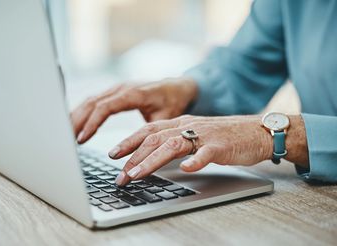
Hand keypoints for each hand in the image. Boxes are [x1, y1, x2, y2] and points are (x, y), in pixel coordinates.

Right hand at [71, 77, 197, 143]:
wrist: (177, 87)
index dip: (92, 122)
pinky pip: (94, 101)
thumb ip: (152, 130)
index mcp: (133, 93)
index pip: (106, 106)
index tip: (83, 138)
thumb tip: (140, 149)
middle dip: (77, 121)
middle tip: (66, 140)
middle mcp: (122, 88)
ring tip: (66, 135)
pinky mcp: (113, 93)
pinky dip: (82, 113)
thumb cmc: (172, 101)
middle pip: (92, 102)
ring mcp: (116, 89)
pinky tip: (74, 125)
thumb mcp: (166, 117)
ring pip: (90, 101)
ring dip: (76, 117)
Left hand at [112, 114, 307, 185]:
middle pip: (154, 139)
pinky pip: (206, 153)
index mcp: (180, 123)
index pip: (148, 130)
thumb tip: (150, 157)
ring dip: (151, 161)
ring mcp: (204, 135)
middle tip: (120, 175)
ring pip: (173, 145)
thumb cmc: (223, 136)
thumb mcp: (194, 135)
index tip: (113, 154)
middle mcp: (188, 126)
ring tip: (136, 174)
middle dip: (132, 156)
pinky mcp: (221, 146)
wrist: (256, 131)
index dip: (129, 141)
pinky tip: (186, 170)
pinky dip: (195, 161)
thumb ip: (174, 142)